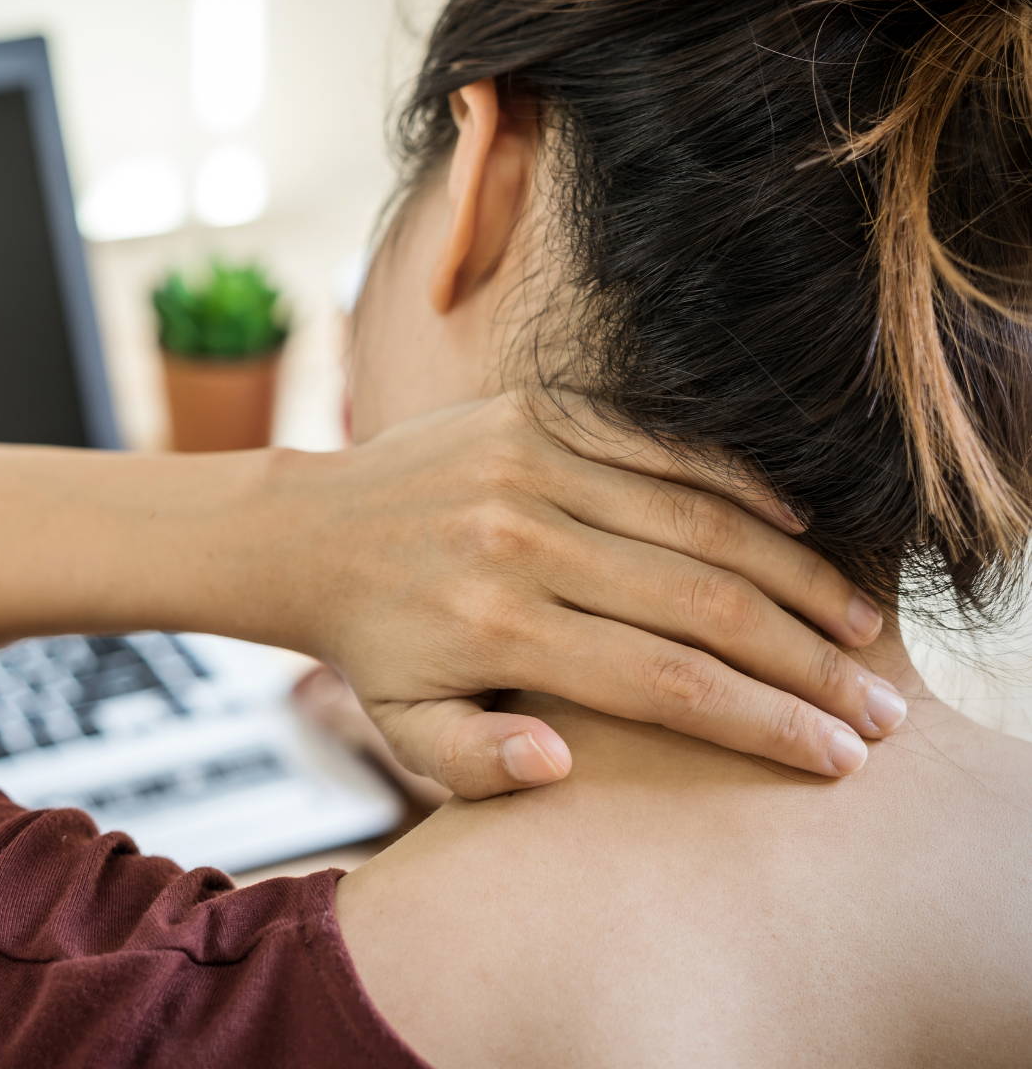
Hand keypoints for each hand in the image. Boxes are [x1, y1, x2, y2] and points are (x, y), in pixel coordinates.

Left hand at [265, 392, 902, 798]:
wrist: (309, 531)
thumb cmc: (376, 647)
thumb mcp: (404, 729)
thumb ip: (477, 765)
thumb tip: (565, 770)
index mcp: (497, 630)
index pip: (664, 683)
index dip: (763, 721)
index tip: (834, 753)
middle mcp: (521, 543)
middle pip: (701, 605)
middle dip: (805, 660)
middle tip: (875, 702)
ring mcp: (530, 467)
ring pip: (698, 522)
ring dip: (794, 576)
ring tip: (859, 626)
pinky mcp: (533, 414)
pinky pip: (658, 448)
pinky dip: (736, 486)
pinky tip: (798, 530)